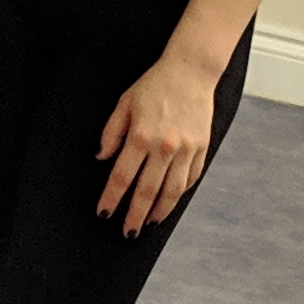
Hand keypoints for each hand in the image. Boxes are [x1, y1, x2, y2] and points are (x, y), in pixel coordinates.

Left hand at [97, 48, 220, 237]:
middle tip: (128, 232)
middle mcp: (164, 146)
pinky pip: (190, 179)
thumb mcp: (124, 103)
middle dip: (135, 215)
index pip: (122, 177)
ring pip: (172, 191)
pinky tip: (169, 202)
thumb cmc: (154, 85)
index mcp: (140, 135)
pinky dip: (179, 194)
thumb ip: (111, 132)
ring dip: (159, 212)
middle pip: (147, 191)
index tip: (105, 214)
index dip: (112, 199)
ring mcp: (186, 149)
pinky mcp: (202, 148)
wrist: (191, 71)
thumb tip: (102, 158)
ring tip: (149, 223)